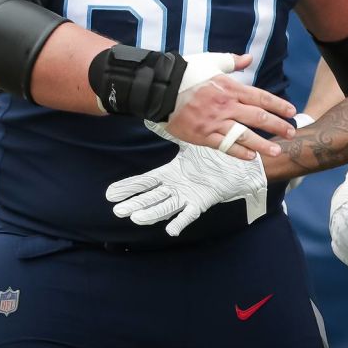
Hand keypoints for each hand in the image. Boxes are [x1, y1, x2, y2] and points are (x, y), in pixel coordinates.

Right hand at [106, 123, 266, 235]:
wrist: (237, 165)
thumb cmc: (212, 156)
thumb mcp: (189, 143)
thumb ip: (172, 133)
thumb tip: (154, 118)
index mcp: (170, 174)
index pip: (145, 181)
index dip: (129, 187)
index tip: (111, 194)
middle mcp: (175, 188)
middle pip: (151, 197)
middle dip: (135, 203)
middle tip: (117, 210)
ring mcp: (187, 196)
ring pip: (165, 207)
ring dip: (151, 213)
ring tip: (136, 218)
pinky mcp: (201, 202)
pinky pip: (189, 214)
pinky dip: (180, 222)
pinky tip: (170, 229)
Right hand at [164, 52, 296, 160]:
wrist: (161, 88)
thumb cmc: (187, 72)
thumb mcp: (212, 61)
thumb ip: (232, 61)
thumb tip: (249, 58)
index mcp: (231, 88)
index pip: (261, 98)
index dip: (278, 105)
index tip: (291, 112)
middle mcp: (227, 106)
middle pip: (258, 117)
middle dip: (277, 126)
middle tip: (291, 133)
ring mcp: (215, 122)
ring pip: (244, 135)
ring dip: (262, 144)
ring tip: (277, 151)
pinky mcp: (202, 135)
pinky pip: (224, 146)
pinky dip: (239, 152)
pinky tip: (251, 157)